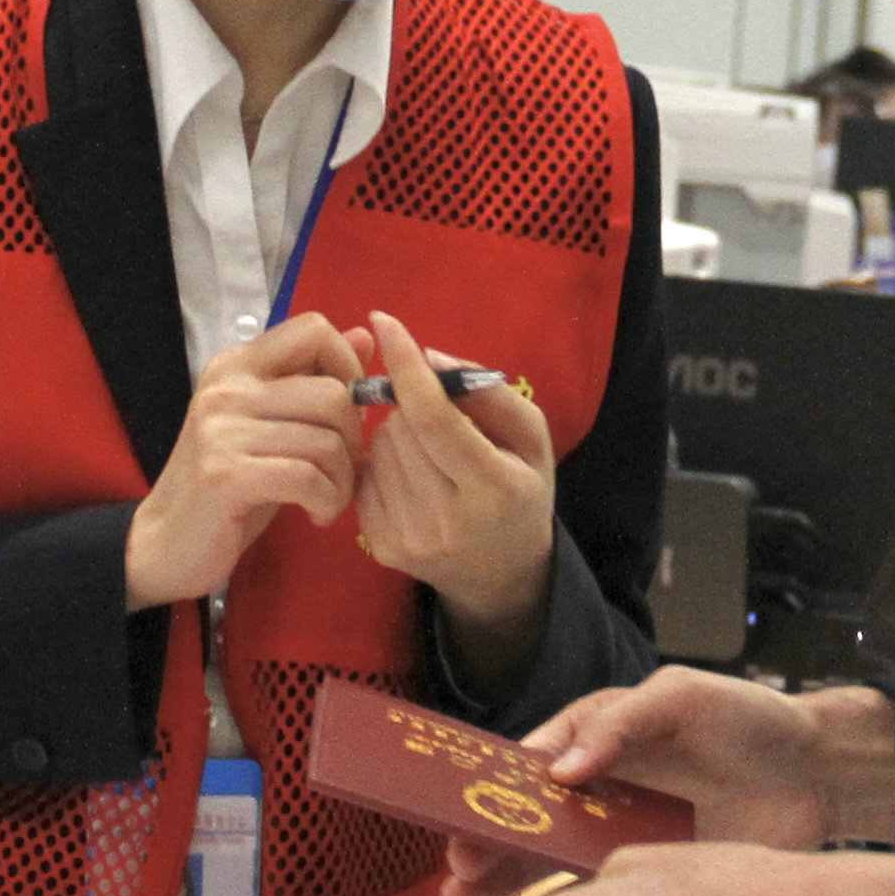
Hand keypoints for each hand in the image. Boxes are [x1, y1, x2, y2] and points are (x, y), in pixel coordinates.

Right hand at [124, 316, 365, 612]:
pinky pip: (308, 477)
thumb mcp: (272, 426)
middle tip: (340, 471)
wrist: (167, 543)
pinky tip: (317, 514)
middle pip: (333, 392)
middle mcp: (226, 388)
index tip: (347, 410)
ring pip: (327, 440)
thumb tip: (365, 335)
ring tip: (328, 499)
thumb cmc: (229, 485)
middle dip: (354, 438)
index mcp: (236, 366)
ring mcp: (221, 430)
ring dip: (343, 481)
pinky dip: (327, 501)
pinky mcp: (225, 475)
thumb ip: (312, 380)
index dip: (348, 366)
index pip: (312, 329)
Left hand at [347, 305, 557, 672]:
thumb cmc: (521, 491)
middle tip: (443, 425)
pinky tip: (411, 478)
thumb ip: (487, 394)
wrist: (500, 574)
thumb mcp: (531, 438)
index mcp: (492, 488)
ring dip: (398, 435)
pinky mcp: (381, 547)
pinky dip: (382, 464)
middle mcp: (446, 519)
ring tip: (431, 456)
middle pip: (402, 428)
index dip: (406, 366)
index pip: (434, 418)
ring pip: (378, 447)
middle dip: (415, 408)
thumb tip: (428, 357)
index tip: (384, 321)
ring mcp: (409, 538)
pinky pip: (363, 475)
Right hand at [455, 675, 894, 895]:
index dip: (490, 792)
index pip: (527, 767)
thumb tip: (561, 769)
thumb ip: (623, 722)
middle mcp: (599, 795)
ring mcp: (622, 842)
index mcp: (596, 741)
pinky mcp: (650, 882)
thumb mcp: (682, 696)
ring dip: (506, 885)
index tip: (462, 819)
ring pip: (548, 866)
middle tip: (459, 874)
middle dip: (485, 845)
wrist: (819, 775)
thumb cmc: (751, 718)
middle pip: (525, 823)